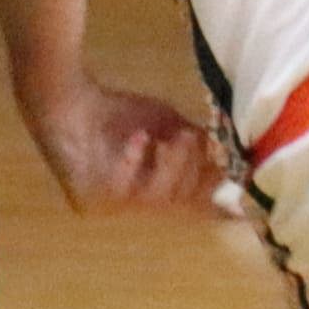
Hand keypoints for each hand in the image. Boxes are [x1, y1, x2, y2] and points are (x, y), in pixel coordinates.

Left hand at [37, 82, 216, 213]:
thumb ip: (196, 144)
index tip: (241, 204)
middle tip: (195, 140)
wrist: (67, 101)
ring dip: (168, 168)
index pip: (188, 207)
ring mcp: (107, 208)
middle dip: (191, 171)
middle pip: (177, 204)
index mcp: (151, 193)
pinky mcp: (84, 202)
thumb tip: (233, 158)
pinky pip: (121, 191)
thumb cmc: (116, 114)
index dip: (214, 206)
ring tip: (171, 139)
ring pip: (154, 201)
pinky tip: (136, 139)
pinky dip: (132, 162)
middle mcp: (131, 207)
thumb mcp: (167, 126)